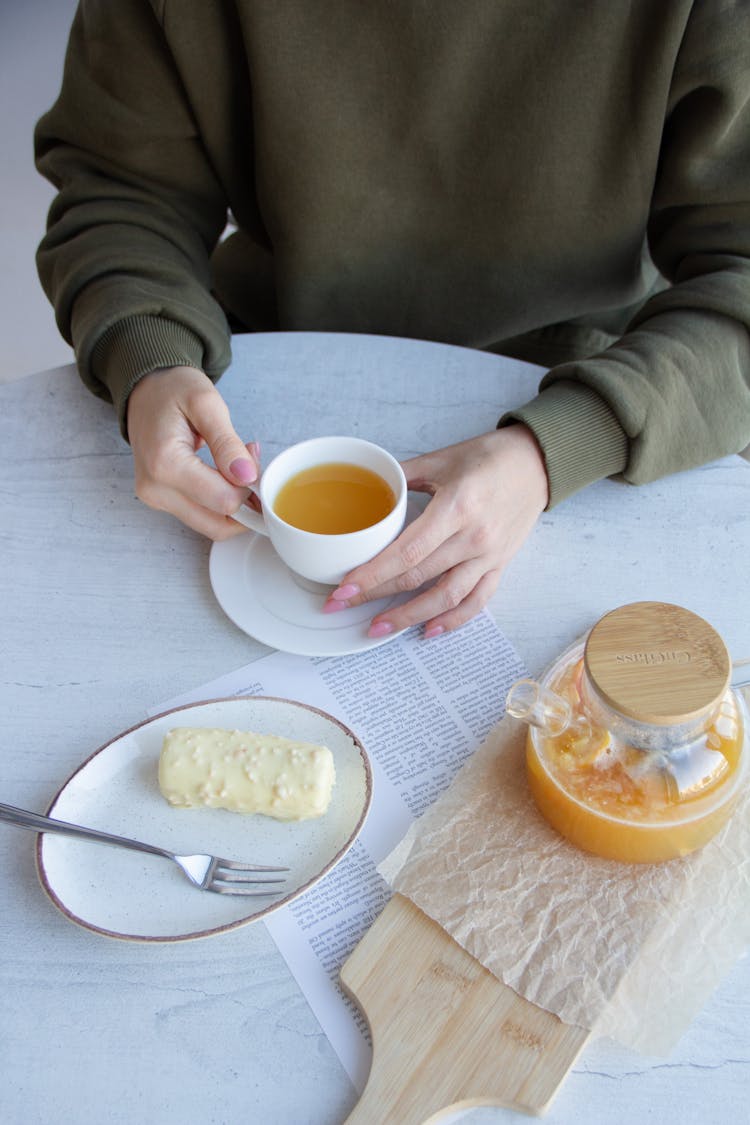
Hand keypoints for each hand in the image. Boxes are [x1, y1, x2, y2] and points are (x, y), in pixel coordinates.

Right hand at [126, 366, 259, 538]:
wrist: (145, 391)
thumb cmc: (173, 391)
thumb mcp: (207, 404)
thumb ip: (227, 443)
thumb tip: (247, 477)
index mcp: (165, 464)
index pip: (223, 501)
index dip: (249, 487)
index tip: (252, 458)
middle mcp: (155, 489)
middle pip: (218, 523)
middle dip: (245, 501)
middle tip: (250, 465)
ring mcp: (155, 499)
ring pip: (211, 526)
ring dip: (235, 505)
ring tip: (237, 467)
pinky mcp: (160, 502)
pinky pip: (201, 517)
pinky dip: (220, 504)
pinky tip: (224, 475)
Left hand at [322, 425, 548, 636]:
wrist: (537, 463)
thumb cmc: (489, 457)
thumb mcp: (441, 459)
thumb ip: (402, 476)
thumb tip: (366, 490)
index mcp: (456, 507)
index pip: (407, 552)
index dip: (372, 574)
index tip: (344, 589)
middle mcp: (473, 537)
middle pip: (418, 577)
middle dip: (376, 595)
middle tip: (341, 607)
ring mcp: (489, 555)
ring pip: (446, 596)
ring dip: (409, 616)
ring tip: (378, 629)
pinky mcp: (501, 565)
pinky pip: (477, 600)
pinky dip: (453, 620)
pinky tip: (428, 630)